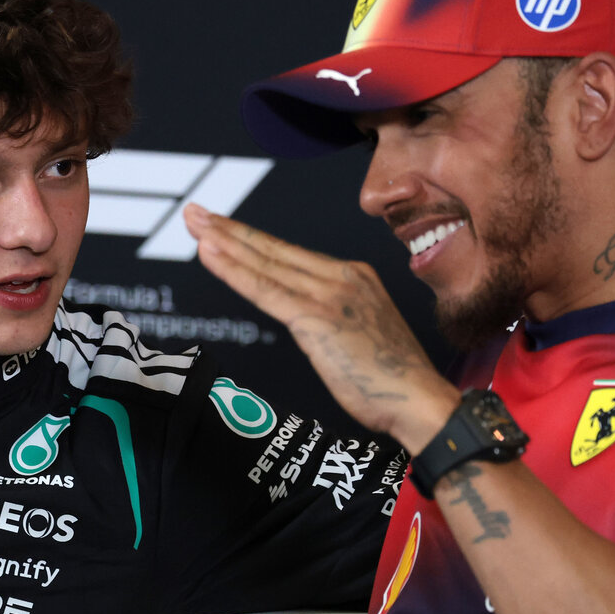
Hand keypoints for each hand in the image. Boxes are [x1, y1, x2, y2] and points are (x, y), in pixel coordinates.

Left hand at [185, 204, 458, 450]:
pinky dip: (234, 270)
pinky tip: (210, 255)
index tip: (222, 226)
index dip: (252, 238)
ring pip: (265, 263)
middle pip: (273, 249)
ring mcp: (330, 294)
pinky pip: (265, 290)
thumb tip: (305, 317)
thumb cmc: (392, 379)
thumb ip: (333, 316)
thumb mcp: (362, 332)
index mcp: (354, 276)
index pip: (290, 253)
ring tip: (195, 224)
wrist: (418, 400)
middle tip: (195, 212)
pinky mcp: (317, 318)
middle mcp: (342, 276)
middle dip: (230, 229)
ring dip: (225, 242)